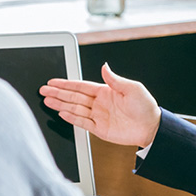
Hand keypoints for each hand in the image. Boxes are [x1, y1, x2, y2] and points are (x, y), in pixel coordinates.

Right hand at [39, 63, 160, 146]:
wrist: (152, 127)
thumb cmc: (145, 106)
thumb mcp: (132, 88)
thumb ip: (115, 79)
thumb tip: (104, 66)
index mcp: (105, 91)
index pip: (81, 86)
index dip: (66, 83)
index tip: (53, 81)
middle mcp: (99, 103)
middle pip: (74, 96)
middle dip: (58, 93)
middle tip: (43, 90)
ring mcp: (98, 116)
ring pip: (75, 108)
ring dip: (60, 104)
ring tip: (47, 100)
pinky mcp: (99, 129)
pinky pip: (82, 122)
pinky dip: (72, 118)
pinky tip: (61, 113)